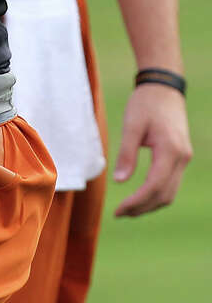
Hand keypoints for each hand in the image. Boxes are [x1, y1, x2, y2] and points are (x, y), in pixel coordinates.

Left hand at [111, 83, 191, 215]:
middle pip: (165, 195)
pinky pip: (171, 183)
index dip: (137, 202)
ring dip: (150, 204)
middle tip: (119, 214)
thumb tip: (119, 181)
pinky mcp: (181, 157)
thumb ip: (126, 154)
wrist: (164, 88)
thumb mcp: (131, 125)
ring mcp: (184, 159)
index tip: (118, 210)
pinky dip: (156, 194)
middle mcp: (182, 159)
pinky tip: (140, 196)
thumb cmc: (145, 103)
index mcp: (170, 151)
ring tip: (127, 209)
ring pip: (170, 192)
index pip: (155, 186)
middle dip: (142, 208)